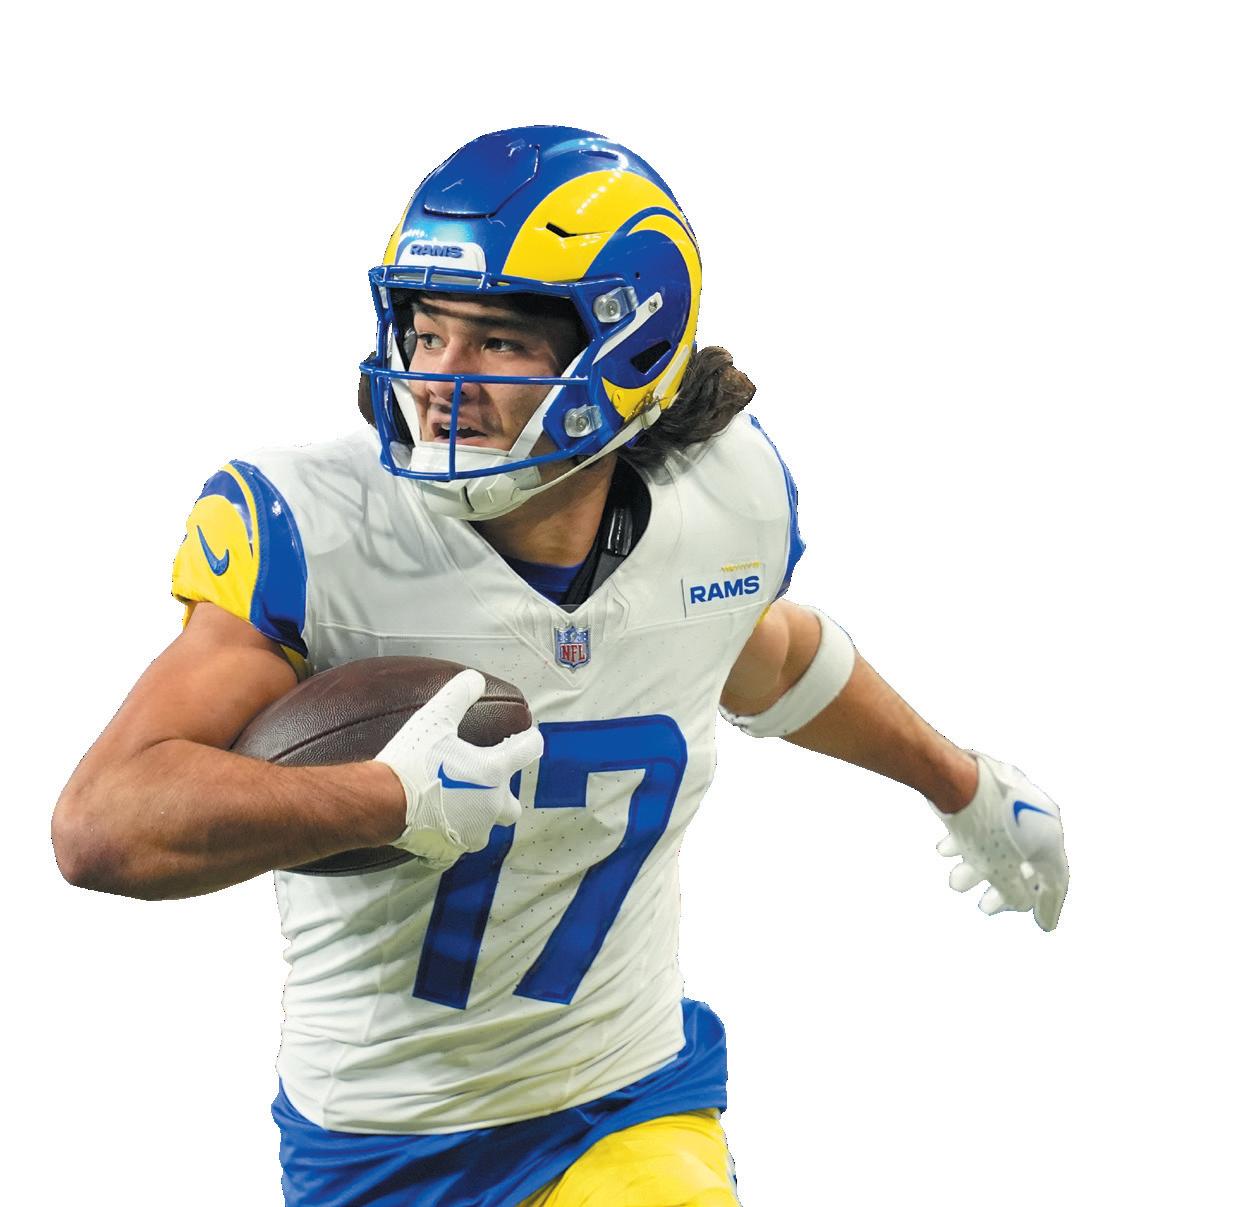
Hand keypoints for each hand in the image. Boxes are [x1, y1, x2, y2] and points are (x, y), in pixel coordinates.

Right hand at [373, 670, 542, 869]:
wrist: (382, 802)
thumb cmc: (412, 761)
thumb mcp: (435, 718)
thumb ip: (458, 695)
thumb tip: (474, 679)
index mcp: (493, 773)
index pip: (528, 752)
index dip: (529, 741)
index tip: (526, 738)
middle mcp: (490, 806)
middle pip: (511, 806)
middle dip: (503, 795)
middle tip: (484, 782)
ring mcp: (472, 832)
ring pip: (484, 828)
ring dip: (476, 817)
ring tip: (455, 803)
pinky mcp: (450, 851)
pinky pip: (456, 848)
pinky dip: (449, 837)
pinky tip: (435, 826)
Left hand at [934, 751, 1068, 930]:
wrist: (953, 776)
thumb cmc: (981, 826)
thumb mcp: (1000, 870)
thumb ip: (1014, 892)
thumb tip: (1022, 901)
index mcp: (1050, 836)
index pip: (1056, 879)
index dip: (1049, 905)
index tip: (1043, 927)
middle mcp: (1038, 816)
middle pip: (1024, 863)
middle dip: (1002, 889)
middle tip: (985, 907)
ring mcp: (1014, 799)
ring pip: (999, 843)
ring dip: (977, 867)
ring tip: (955, 882)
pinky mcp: (989, 787)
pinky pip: (983, 822)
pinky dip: (968, 841)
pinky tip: (945, 851)